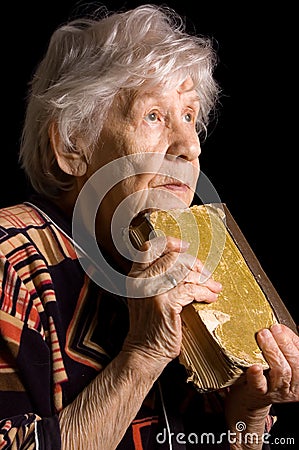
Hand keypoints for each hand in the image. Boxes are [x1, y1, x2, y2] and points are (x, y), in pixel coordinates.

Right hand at [123, 236, 221, 362]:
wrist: (144, 352)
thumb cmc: (150, 326)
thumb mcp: (147, 296)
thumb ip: (158, 278)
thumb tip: (185, 265)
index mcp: (135, 276)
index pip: (150, 247)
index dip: (170, 243)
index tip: (185, 246)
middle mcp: (141, 280)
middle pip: (173, 258)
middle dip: (194, 264)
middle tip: (205, 273)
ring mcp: (152, 290)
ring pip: (184, 272)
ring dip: (204, 279)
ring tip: (213, 287)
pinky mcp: (165, 303)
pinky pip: (191, 289)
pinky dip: (205, 292)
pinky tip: (210, 297)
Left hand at [225, 324, 298, 432]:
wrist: (250, 398)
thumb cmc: (268, 375)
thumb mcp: (282, 361)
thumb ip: (285, 346)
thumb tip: (281, 328)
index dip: (293, 341)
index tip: (280, 328)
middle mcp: (291, 386)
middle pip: (295, 366)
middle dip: (284, 344)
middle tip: (273, 329)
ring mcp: (276, 391)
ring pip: (281, 373)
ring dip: (272, 351)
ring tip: (263, 336)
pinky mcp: (259, 393)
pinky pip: (260, 385)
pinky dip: (257, 375)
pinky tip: (255, 366)